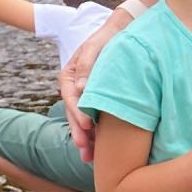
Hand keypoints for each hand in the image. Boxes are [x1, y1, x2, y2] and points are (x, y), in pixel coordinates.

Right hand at [60, 40, 103, 159]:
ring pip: (82, 120)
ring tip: (89, 157)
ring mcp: (84, 96)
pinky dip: (96, 134)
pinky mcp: (96, 101)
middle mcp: (74, 88)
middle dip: (79, 132)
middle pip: (74, 113)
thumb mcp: (95, 47)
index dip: (78, 112)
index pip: (71, 97)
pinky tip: (98, 150)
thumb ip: (88, 65)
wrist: (121, 33)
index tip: (88, 125)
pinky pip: (94, 119)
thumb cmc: (108, 38)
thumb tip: (81, 87)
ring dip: (86, 138)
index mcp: (70, 75)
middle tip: (85, 148)